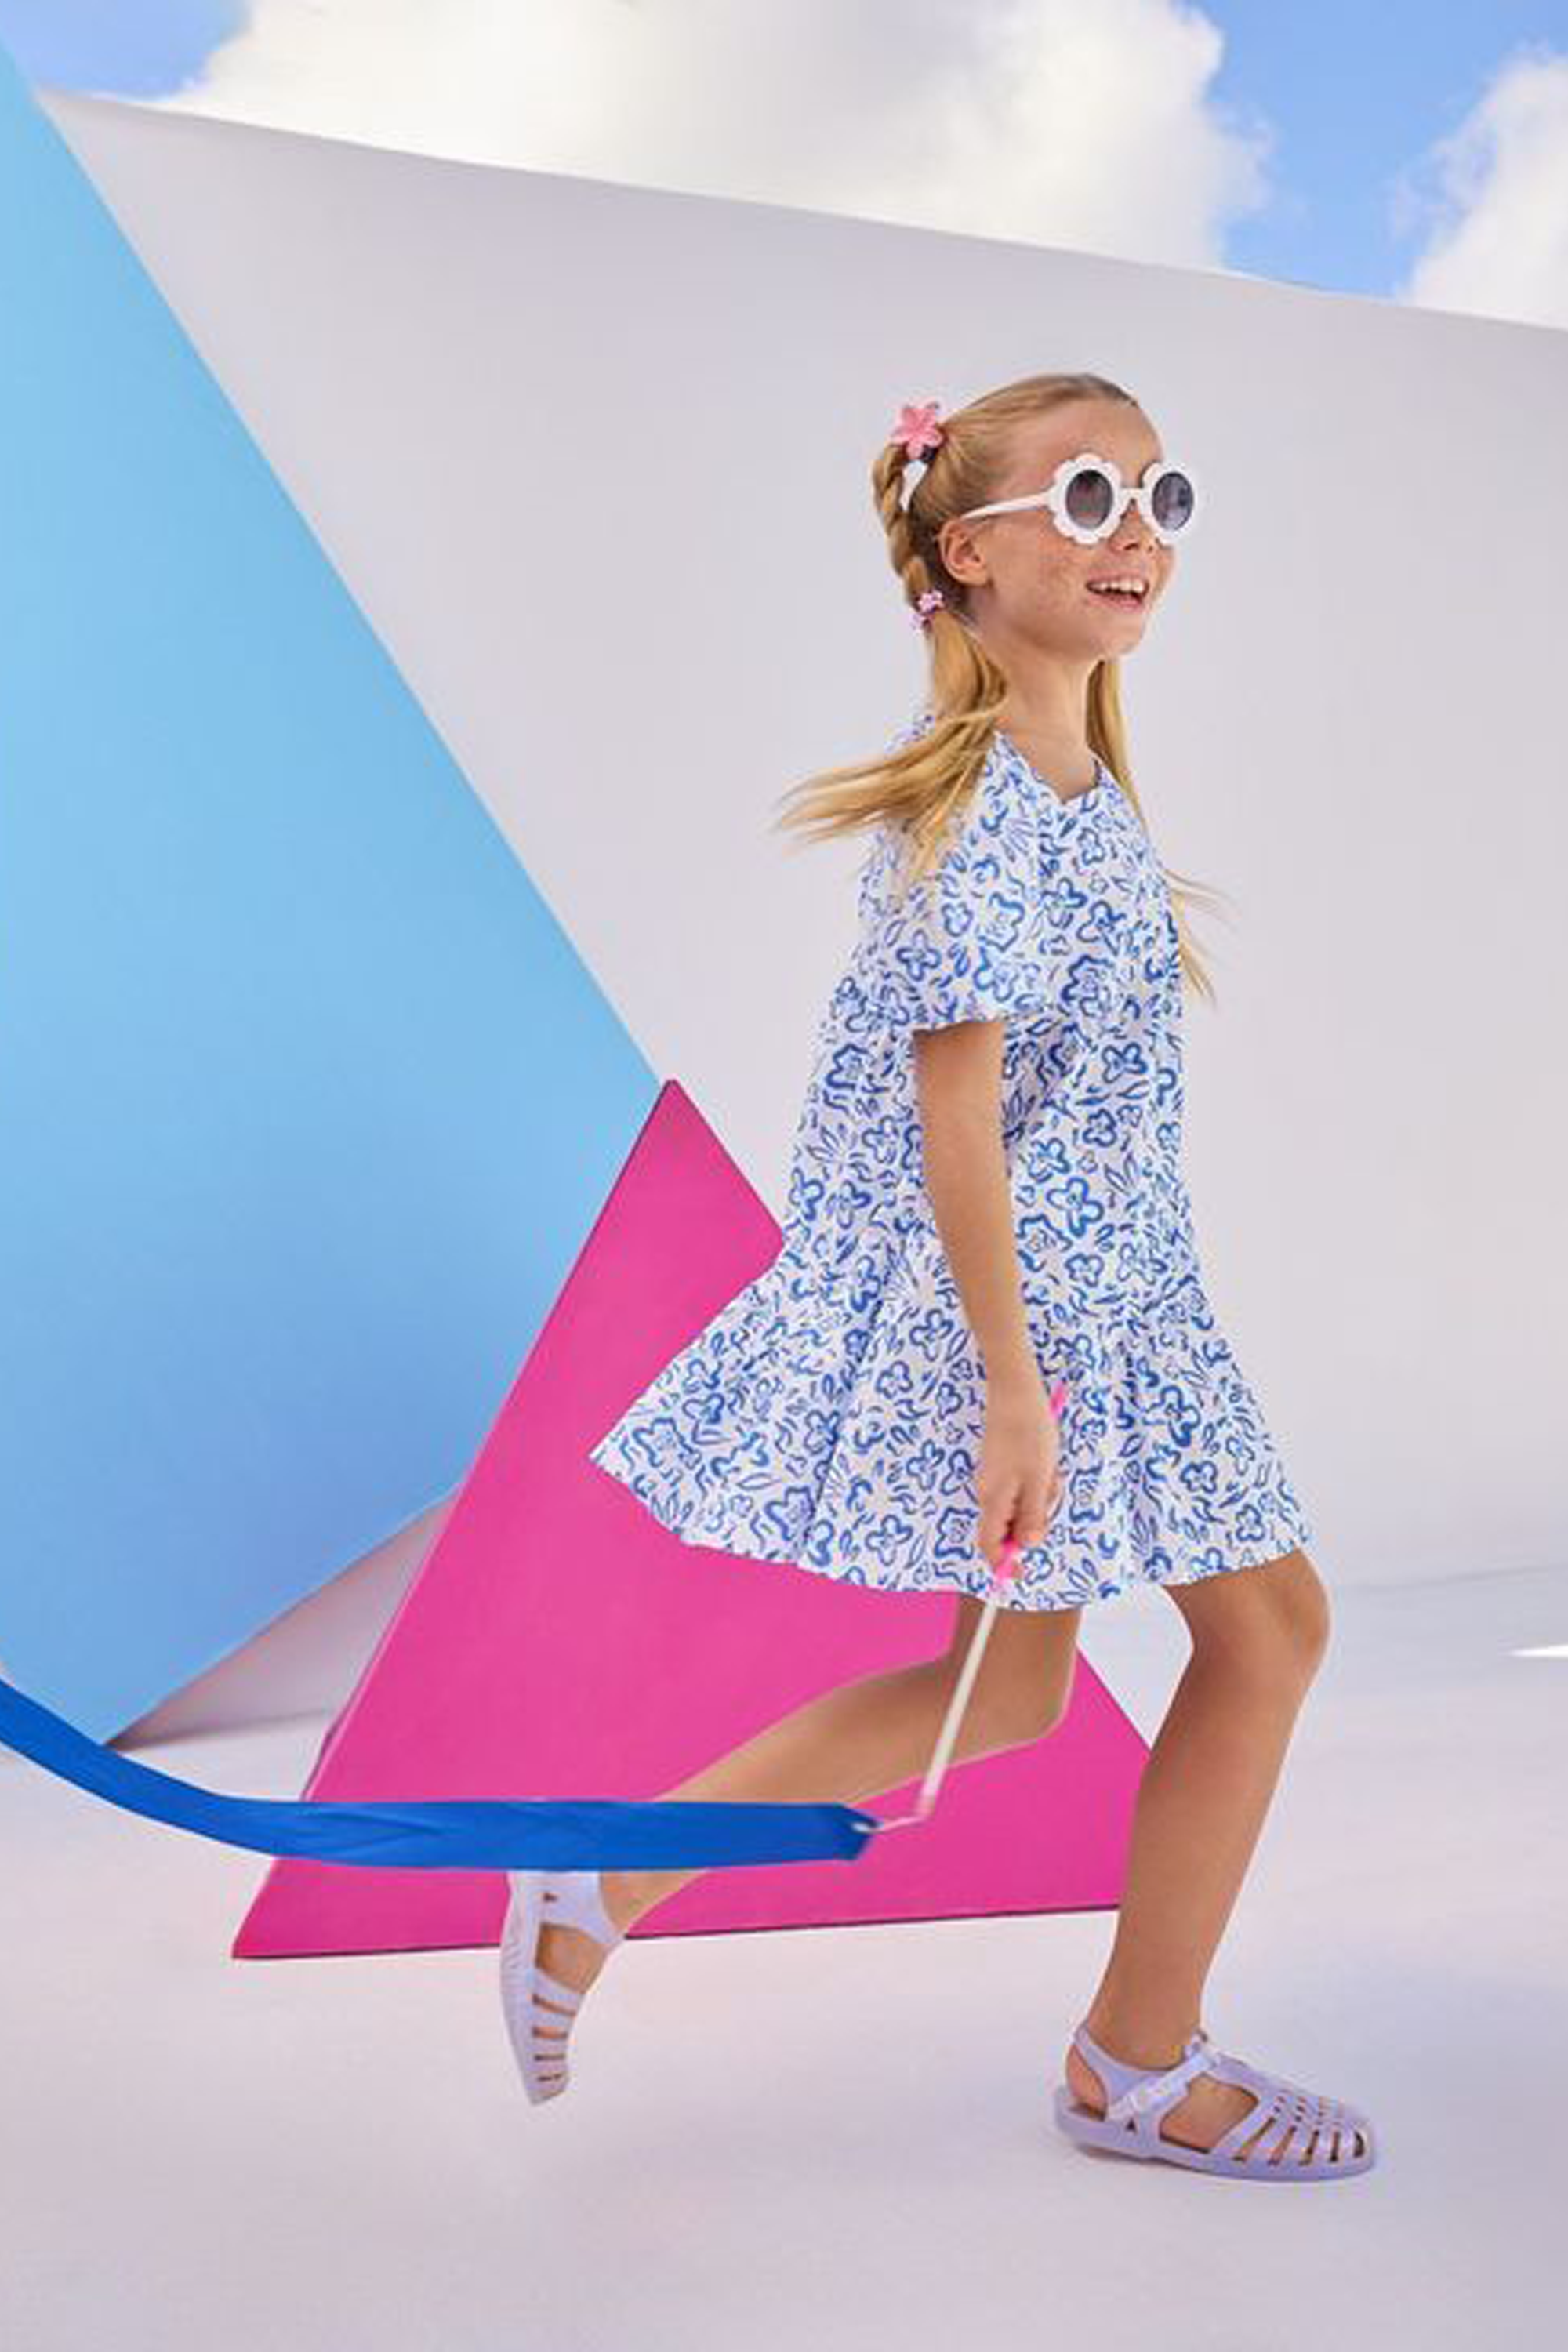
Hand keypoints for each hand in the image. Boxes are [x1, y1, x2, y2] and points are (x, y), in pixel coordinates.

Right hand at [975, 1372, 1065, 1575]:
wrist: (1015, 1393)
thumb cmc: (1030, 1434)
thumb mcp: (1040, 1479)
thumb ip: (1033, 1515)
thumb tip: (1027, 1546)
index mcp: (994, 1499)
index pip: (989, 1545)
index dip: (1003, 1564)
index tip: (1021, 1574)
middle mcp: (987, 1492)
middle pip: (1008, 1525)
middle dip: (1034, 1519)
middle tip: (1050, 1491)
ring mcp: (992, 1478)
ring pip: (1017, 1505)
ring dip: (1039, 1497)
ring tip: (1049, 1471)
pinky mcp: (999, 1466)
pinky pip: (1019, 1488)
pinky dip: (1036, 1484)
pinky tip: (1044, 1463)